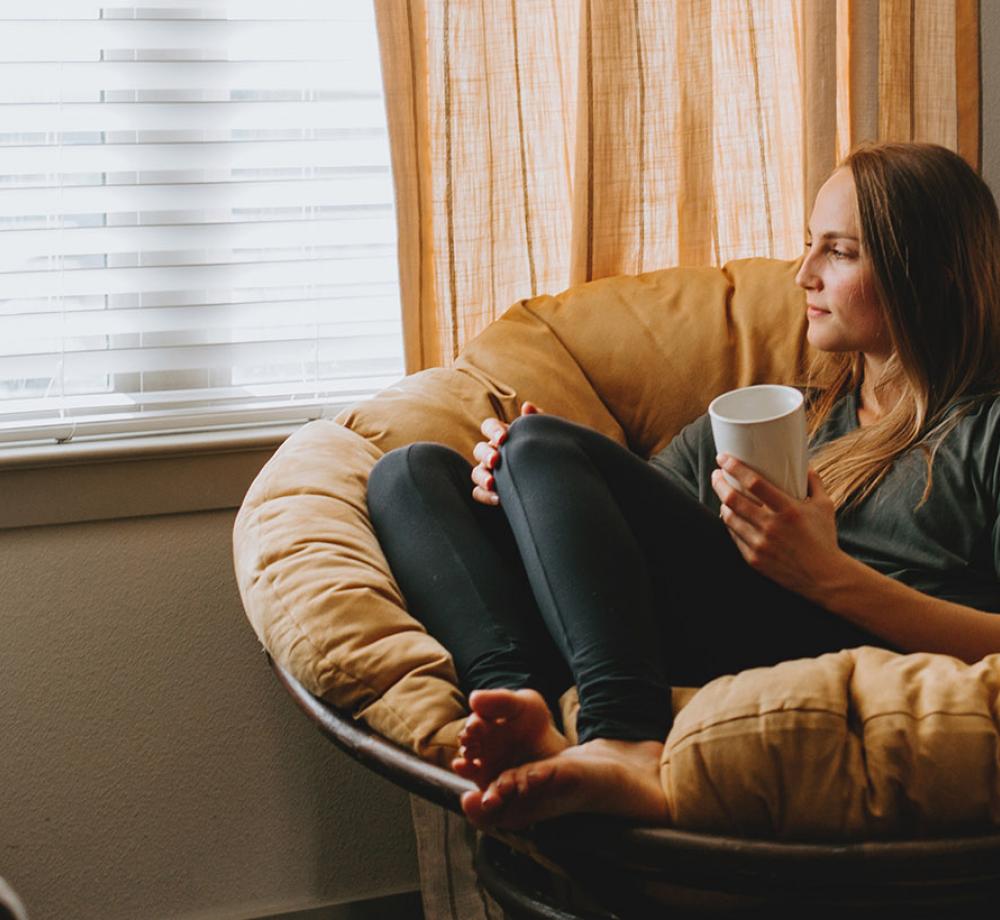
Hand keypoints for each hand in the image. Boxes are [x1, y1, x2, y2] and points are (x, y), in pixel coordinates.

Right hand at [471, 402, 540, 505]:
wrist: (558, 483)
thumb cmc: (549, 454)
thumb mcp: (546, 436)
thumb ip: (538, 421)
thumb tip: (527, 406)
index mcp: (503, 436)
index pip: (489, 426)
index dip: (492, 430)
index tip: (503, 438)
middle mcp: (494, 453)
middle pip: (479, 449)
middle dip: (485, 454)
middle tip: (496, 461)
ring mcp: (491, 473)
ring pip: (476, 472)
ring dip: (482, 476)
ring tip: (492, 483)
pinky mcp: (492, 492)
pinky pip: (478, 493)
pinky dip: (485, 495)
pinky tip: (499, 499)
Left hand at [710, 453, 849, 601]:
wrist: (825, 578)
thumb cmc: (824, 539)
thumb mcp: (825, 506)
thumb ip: (814, 483)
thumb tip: (805, 465)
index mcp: (788, 510)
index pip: (754, 483)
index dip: (735, 468)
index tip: (723, 458)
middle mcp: (771, 526)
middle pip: (734, 499)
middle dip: (720, 483)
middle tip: (716, 474)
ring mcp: (760, 544)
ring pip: (729, 518)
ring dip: (722, 502)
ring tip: (721, 492)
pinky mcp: (753, 559)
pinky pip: (734, 536)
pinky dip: (730, 523)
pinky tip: (729, 515)